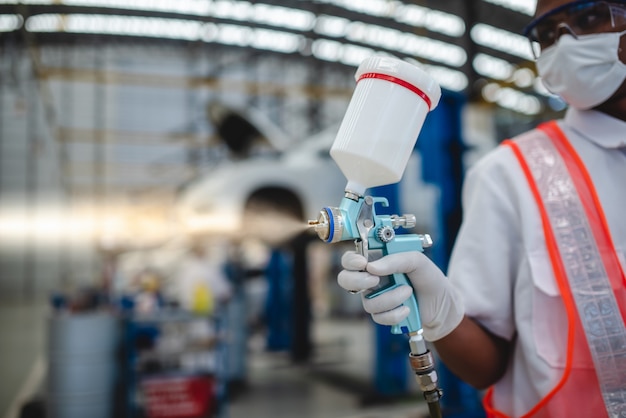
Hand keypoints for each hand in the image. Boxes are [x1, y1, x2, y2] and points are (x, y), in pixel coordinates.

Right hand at [337, 251, 463, 340]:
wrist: (443, 304)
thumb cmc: (429, 278)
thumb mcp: (418, 261)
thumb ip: (397, 259)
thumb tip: (372, 267)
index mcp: (377, 261)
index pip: (351, 259)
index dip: (350, 261)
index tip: (363, 263)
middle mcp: (371, 279)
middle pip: (345, 280)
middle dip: (358, 280)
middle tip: (375, 280)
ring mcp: (375, 298)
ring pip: (367, 302)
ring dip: (390, 298)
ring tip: (408, 292)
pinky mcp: (382, 315)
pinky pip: (379, 317)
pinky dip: (395, 313)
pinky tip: (407, 308)